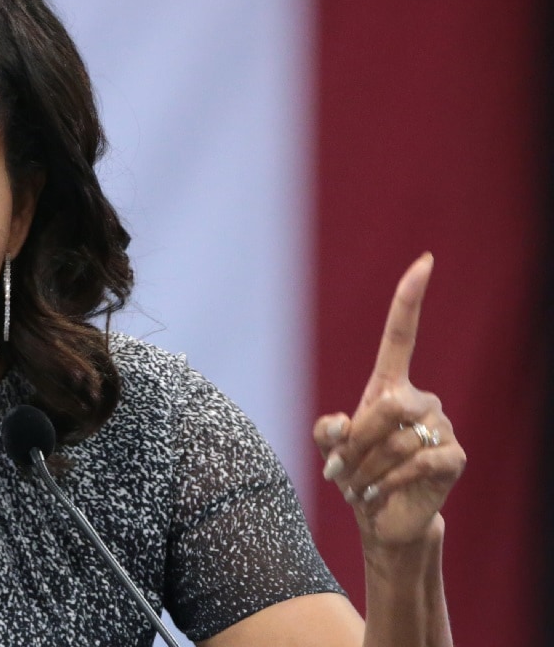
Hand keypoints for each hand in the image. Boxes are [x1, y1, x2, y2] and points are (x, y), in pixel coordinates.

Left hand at [313, 253, 466, 546]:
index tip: (424, 261)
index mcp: (389, 387)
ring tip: (358, 485)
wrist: (380, 517)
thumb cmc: (355, 475)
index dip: (410, 299)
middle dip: (359, 441)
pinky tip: (377, 493)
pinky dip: (388, 481)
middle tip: (341, 469)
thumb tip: (339, 424)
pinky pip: (418, 462)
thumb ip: (326, 432)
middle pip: (389, 404)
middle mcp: (421, 400)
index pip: (401, 334)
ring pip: (398, 440)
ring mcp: (442, 427)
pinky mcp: (454, 458)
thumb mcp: (330, 449)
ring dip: (367, 468)